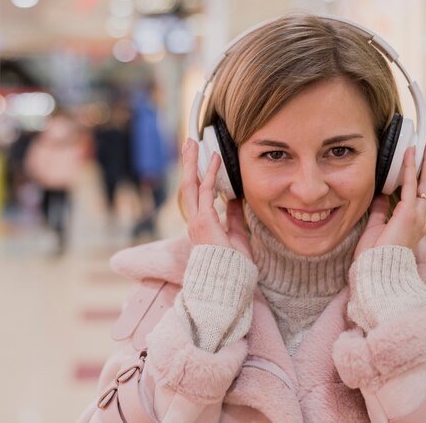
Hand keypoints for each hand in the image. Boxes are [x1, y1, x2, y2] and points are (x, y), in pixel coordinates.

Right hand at [180, 138, 252, 258]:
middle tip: (188, 144)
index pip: (197, 195)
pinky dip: (209, 174)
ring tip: (192, 143)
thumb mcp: (237, 235)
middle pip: (188, 186)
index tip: (202, 161)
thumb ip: (234, 216)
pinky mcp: (203, 220)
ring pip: (190, 185)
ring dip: (192, 162)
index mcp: (201, 225)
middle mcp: (195, 221)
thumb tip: (234, 198)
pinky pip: (205, 191)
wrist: (229, 282)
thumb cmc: (233, 265)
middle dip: (188, 164)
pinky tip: (214, 159)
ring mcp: (196, 220)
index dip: (199, 176)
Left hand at [355, 138, 425, 257]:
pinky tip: (411, 154)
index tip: (415, 161)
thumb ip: (380, 211)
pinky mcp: (408, 213)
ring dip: (425, 161)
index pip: (416, 194)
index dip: (417, 176)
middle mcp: (417, 217)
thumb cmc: (375, 256)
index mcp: (410, 222)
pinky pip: (410, 186)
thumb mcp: (376, 227)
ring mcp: (415, 215)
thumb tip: (379, 196)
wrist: (376, 271)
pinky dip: (410, 169)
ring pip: (424, 182)